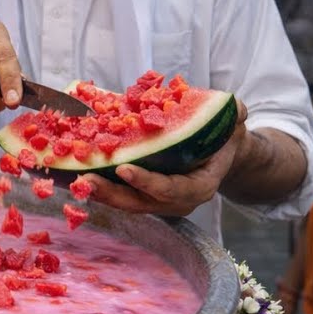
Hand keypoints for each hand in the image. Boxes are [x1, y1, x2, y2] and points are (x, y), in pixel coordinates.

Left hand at [83, 100, 248, 216]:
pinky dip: (100, 186)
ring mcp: (157, 202)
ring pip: (126, 203)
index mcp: (200, 186)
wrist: (219, 152)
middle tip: (87, 179)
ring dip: (100, 193)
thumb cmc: (222, 137)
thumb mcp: (233, 123)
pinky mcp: (142, 196)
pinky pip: (120, 195)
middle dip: (113, 194)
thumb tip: (236, 110)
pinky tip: (77, 173)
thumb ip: (235, 115)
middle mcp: (177, 201)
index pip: (172, 190)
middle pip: (142, 204)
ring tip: (76, 179)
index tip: (124, 169)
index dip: (149, 183)